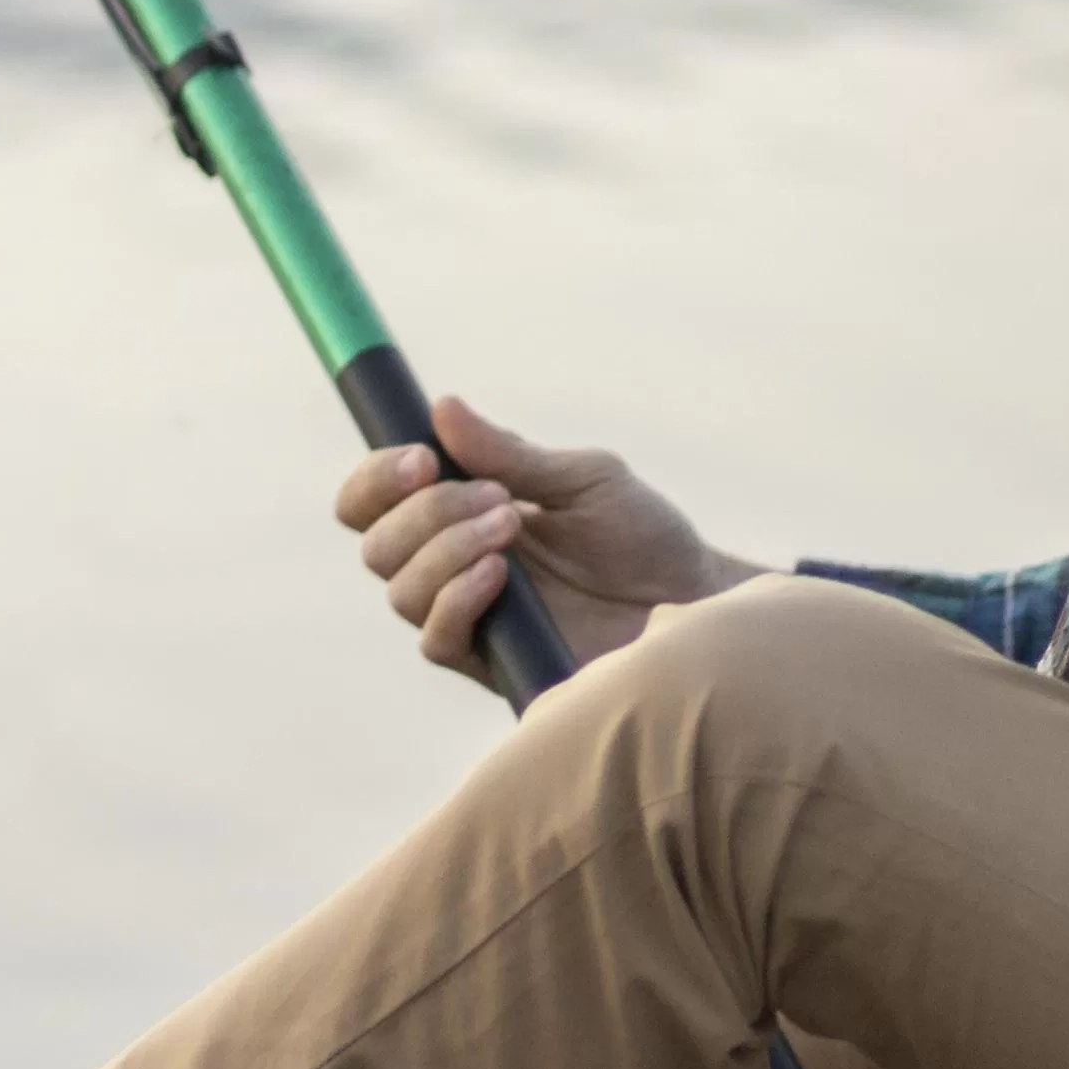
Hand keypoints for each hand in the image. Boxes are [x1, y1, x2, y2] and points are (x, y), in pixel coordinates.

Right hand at [331, 394, 759, 679]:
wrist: (692, 602)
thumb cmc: (641, 535)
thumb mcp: (583, 480)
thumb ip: (511, 455)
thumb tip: (442, 408)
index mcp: (459, 510)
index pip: (375, 499)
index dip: (377, 478)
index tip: (422, 457)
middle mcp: (449, 563)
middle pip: (376, 544)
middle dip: (425, 512)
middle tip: (496, 497)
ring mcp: (466, 613)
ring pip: (400, 590)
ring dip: (446, 549)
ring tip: (513, 527)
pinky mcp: (489, 661)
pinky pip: (436, 639)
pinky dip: (457, 599)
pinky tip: (501, 576)